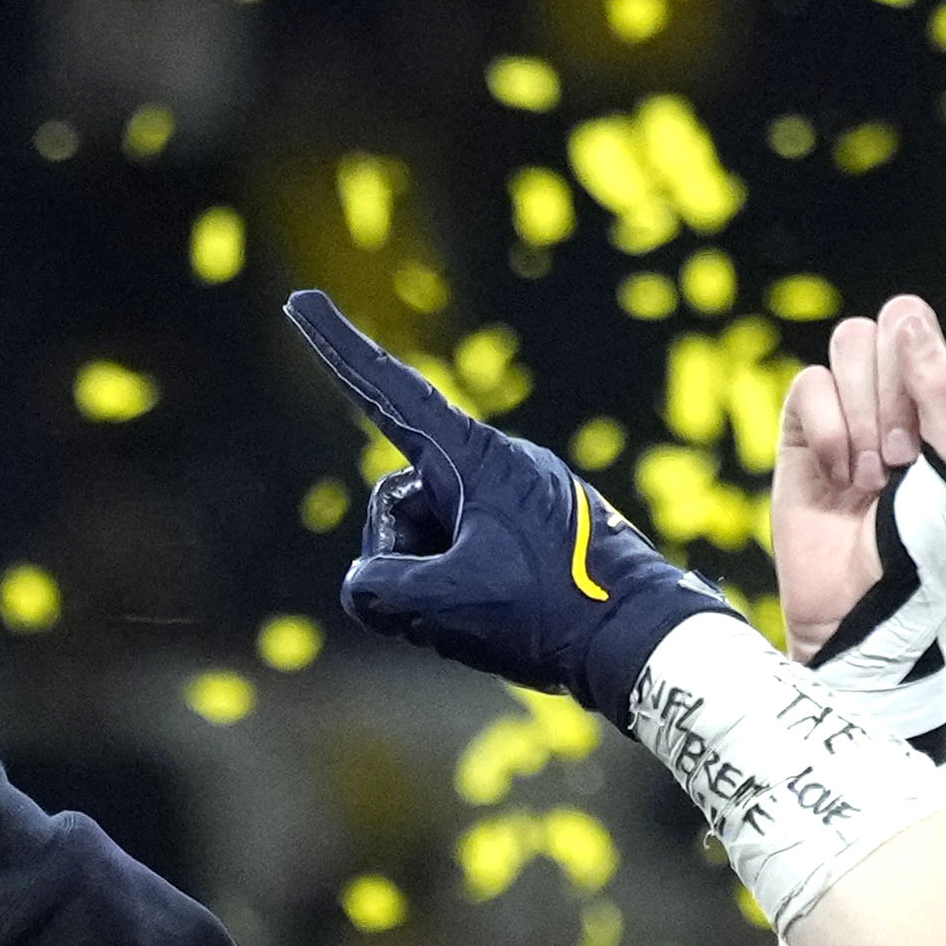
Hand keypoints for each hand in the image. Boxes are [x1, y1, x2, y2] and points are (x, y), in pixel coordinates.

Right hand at [283, 295, 740, 720]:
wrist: (645, 641)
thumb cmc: (553, 614)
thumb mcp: (448, 607)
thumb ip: (379, 590)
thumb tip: (366, 583)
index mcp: (476, 459)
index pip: (390, 393)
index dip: (338, 349)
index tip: (301, 303)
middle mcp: (494, 464)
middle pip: (398, 503)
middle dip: (405, 558)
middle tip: (460, 601)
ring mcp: (513, 497)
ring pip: (428, 538)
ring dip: (438, 582)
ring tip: (496, 614)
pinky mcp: (530, 531)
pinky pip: (464, 556)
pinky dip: (466, 591)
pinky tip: (510, 619)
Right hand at [775, 155, 945, 745]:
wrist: (861, 614)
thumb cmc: (929, 553)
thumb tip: (903, 322)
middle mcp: (920, 383)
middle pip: (903, 313)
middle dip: (903, 383)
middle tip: (908, 460)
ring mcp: (861, 401)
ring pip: (851, 342)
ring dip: (866, 414)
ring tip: (875, 477)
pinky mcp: (808, 422)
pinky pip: (810, 384)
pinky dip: (828, 431)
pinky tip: (839, 479)